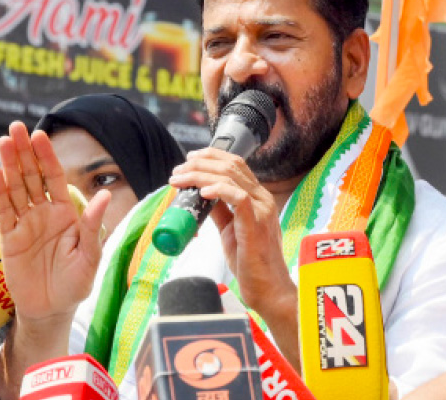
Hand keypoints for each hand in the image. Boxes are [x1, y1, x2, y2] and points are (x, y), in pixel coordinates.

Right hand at [0, 121, 109, 328]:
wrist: (52, 309)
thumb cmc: (75, 282)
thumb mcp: (90, 255)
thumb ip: (93, 225)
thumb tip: (105, 194)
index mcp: (66, 213)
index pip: (54, 178)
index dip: (47, 157)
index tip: (40, 135)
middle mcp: (44, 213)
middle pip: (31, 177)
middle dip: (24, 153)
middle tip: (15, 128)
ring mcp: (25, 224)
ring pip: (15, 189)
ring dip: (8, 166)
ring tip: (3, 142)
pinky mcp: (9, 239)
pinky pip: (4, 213)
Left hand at [168, 148, 298, 363]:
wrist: (267, 288)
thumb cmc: (250, 262)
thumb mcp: (230, 229)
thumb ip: (220, 210)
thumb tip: (201, 196)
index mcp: (258, 197)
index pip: (236, 164)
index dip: (212, 156)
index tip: (189, 160)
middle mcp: (263, 198)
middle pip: (231, 165)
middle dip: (200, 163)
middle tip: (177, 171)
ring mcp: (262, 209)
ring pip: (230, 177)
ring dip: (200, 175)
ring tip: (179, 180)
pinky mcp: (256, 222)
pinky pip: (238, 197)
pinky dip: (218, 190)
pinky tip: (202, 192)